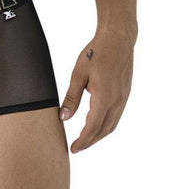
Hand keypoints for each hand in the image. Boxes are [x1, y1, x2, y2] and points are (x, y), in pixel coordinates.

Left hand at [58, 29, 133, 152]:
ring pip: (112, 125)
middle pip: (104, 130)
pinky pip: (116, 116)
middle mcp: (117, 101)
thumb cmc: (95, 53)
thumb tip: (63, 117)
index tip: (73, 149)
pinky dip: (106, 125)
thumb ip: (71, 98)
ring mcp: (123, 98)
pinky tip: (96, 124)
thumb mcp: (78, 74)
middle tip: (76, 147)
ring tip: (84, 139)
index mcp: (104, 97)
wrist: (118, 39)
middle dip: (90, 141)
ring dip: (98, 135)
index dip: (82, 141)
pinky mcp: (125, 94)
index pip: (92, 127)